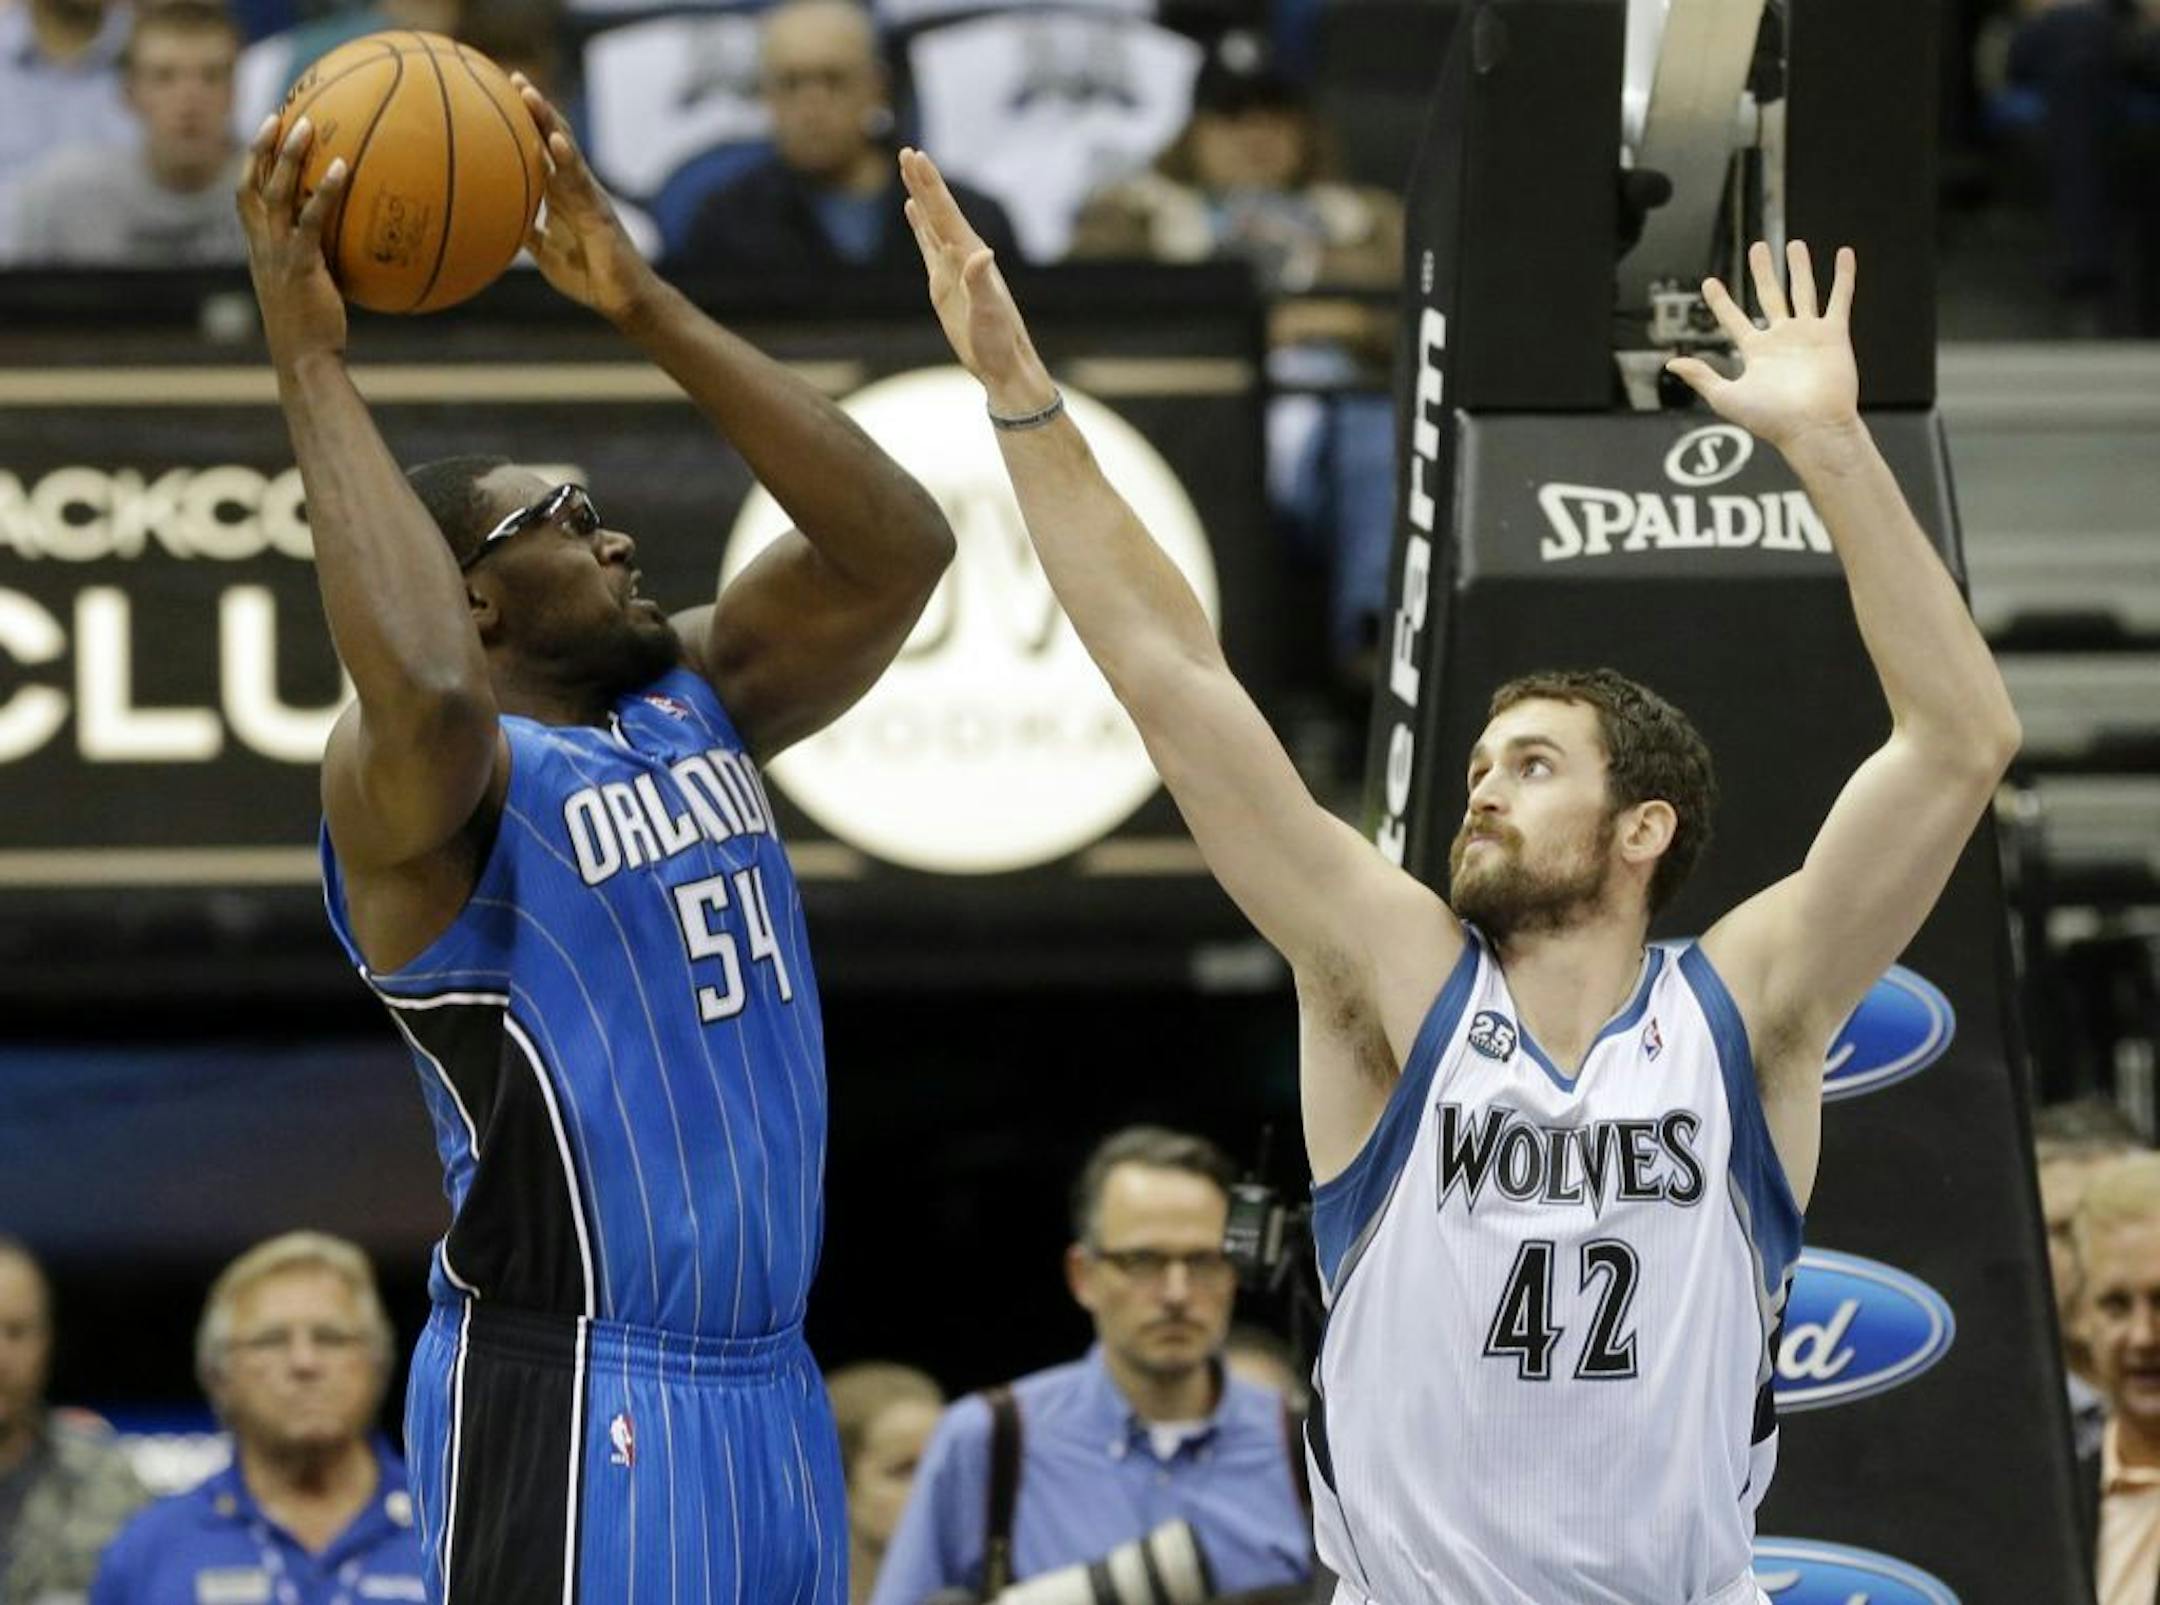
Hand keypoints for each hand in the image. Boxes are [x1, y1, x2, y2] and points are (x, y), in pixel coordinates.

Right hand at [235, 115, 348, 367]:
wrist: (304, 360)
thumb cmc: (312, 332)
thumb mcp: (309, 290)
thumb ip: (317, 263)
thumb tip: (348, 248)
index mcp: (259, 250)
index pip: (246, 197)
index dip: (252, 163)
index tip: (264, 133)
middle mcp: (261, 246)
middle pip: (253, 183)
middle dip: (263, 146)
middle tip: (282, 114)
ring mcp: (276, 253)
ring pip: (276, 193)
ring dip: (289, 156)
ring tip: (308, 126)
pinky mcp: (300, 264)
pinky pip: (312, 219)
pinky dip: (326, 191)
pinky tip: (344, 168)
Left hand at [515, 75, 658, 324]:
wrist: (619, 298)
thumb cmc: (587, 276)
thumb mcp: (545, 252)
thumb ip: (527, 232)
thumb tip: (499, 222)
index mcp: (561, 194)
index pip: (541, 150)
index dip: (526, 124)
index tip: (505, 96)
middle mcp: (575, 187)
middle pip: (554, 137)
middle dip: (536, 108)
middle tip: (515, 78)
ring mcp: (588, 194)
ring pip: (566, 149)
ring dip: (547, 120)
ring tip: (529, 94)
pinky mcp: (600, 208)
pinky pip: (581, 179)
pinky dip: (567, 158)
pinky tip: (554, 139)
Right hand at [899, 147, 1055, 413]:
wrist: (1003, 364)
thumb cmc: (999, 342)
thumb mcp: (990, 313)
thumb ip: (983, 283)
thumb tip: (980, 254)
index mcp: (971, 257)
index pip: (945, 214)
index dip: (931, 186)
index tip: (917, 157)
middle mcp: (962, 256)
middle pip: (938, 211)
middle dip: (923, 181)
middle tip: (907, 150)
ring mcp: (952, 268)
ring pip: (932, 222)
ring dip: (921, 196)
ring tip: (908, 168)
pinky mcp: (944, 283)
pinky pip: (928, 245)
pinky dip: (920, 225)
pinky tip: (913, 210)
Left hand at [1666, 241, 1860, 455]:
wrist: (1811, 428)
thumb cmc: (1770, 419)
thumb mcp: (1725, 397)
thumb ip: (1701, 377)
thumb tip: (1671, 365)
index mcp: (1756, 352)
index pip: (1734, 320)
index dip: (1721, 301)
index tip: (1710, 283)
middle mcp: (1782, 340)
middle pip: (1770, 296)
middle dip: (1763, 271)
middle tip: (1758, 247)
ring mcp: (1808, 335)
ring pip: (1803, 291)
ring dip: (1800, 268)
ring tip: (1794, 244)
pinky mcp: (1834, 335)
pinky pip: (1840, 299)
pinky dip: (1843, 276)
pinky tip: (1844, 254)